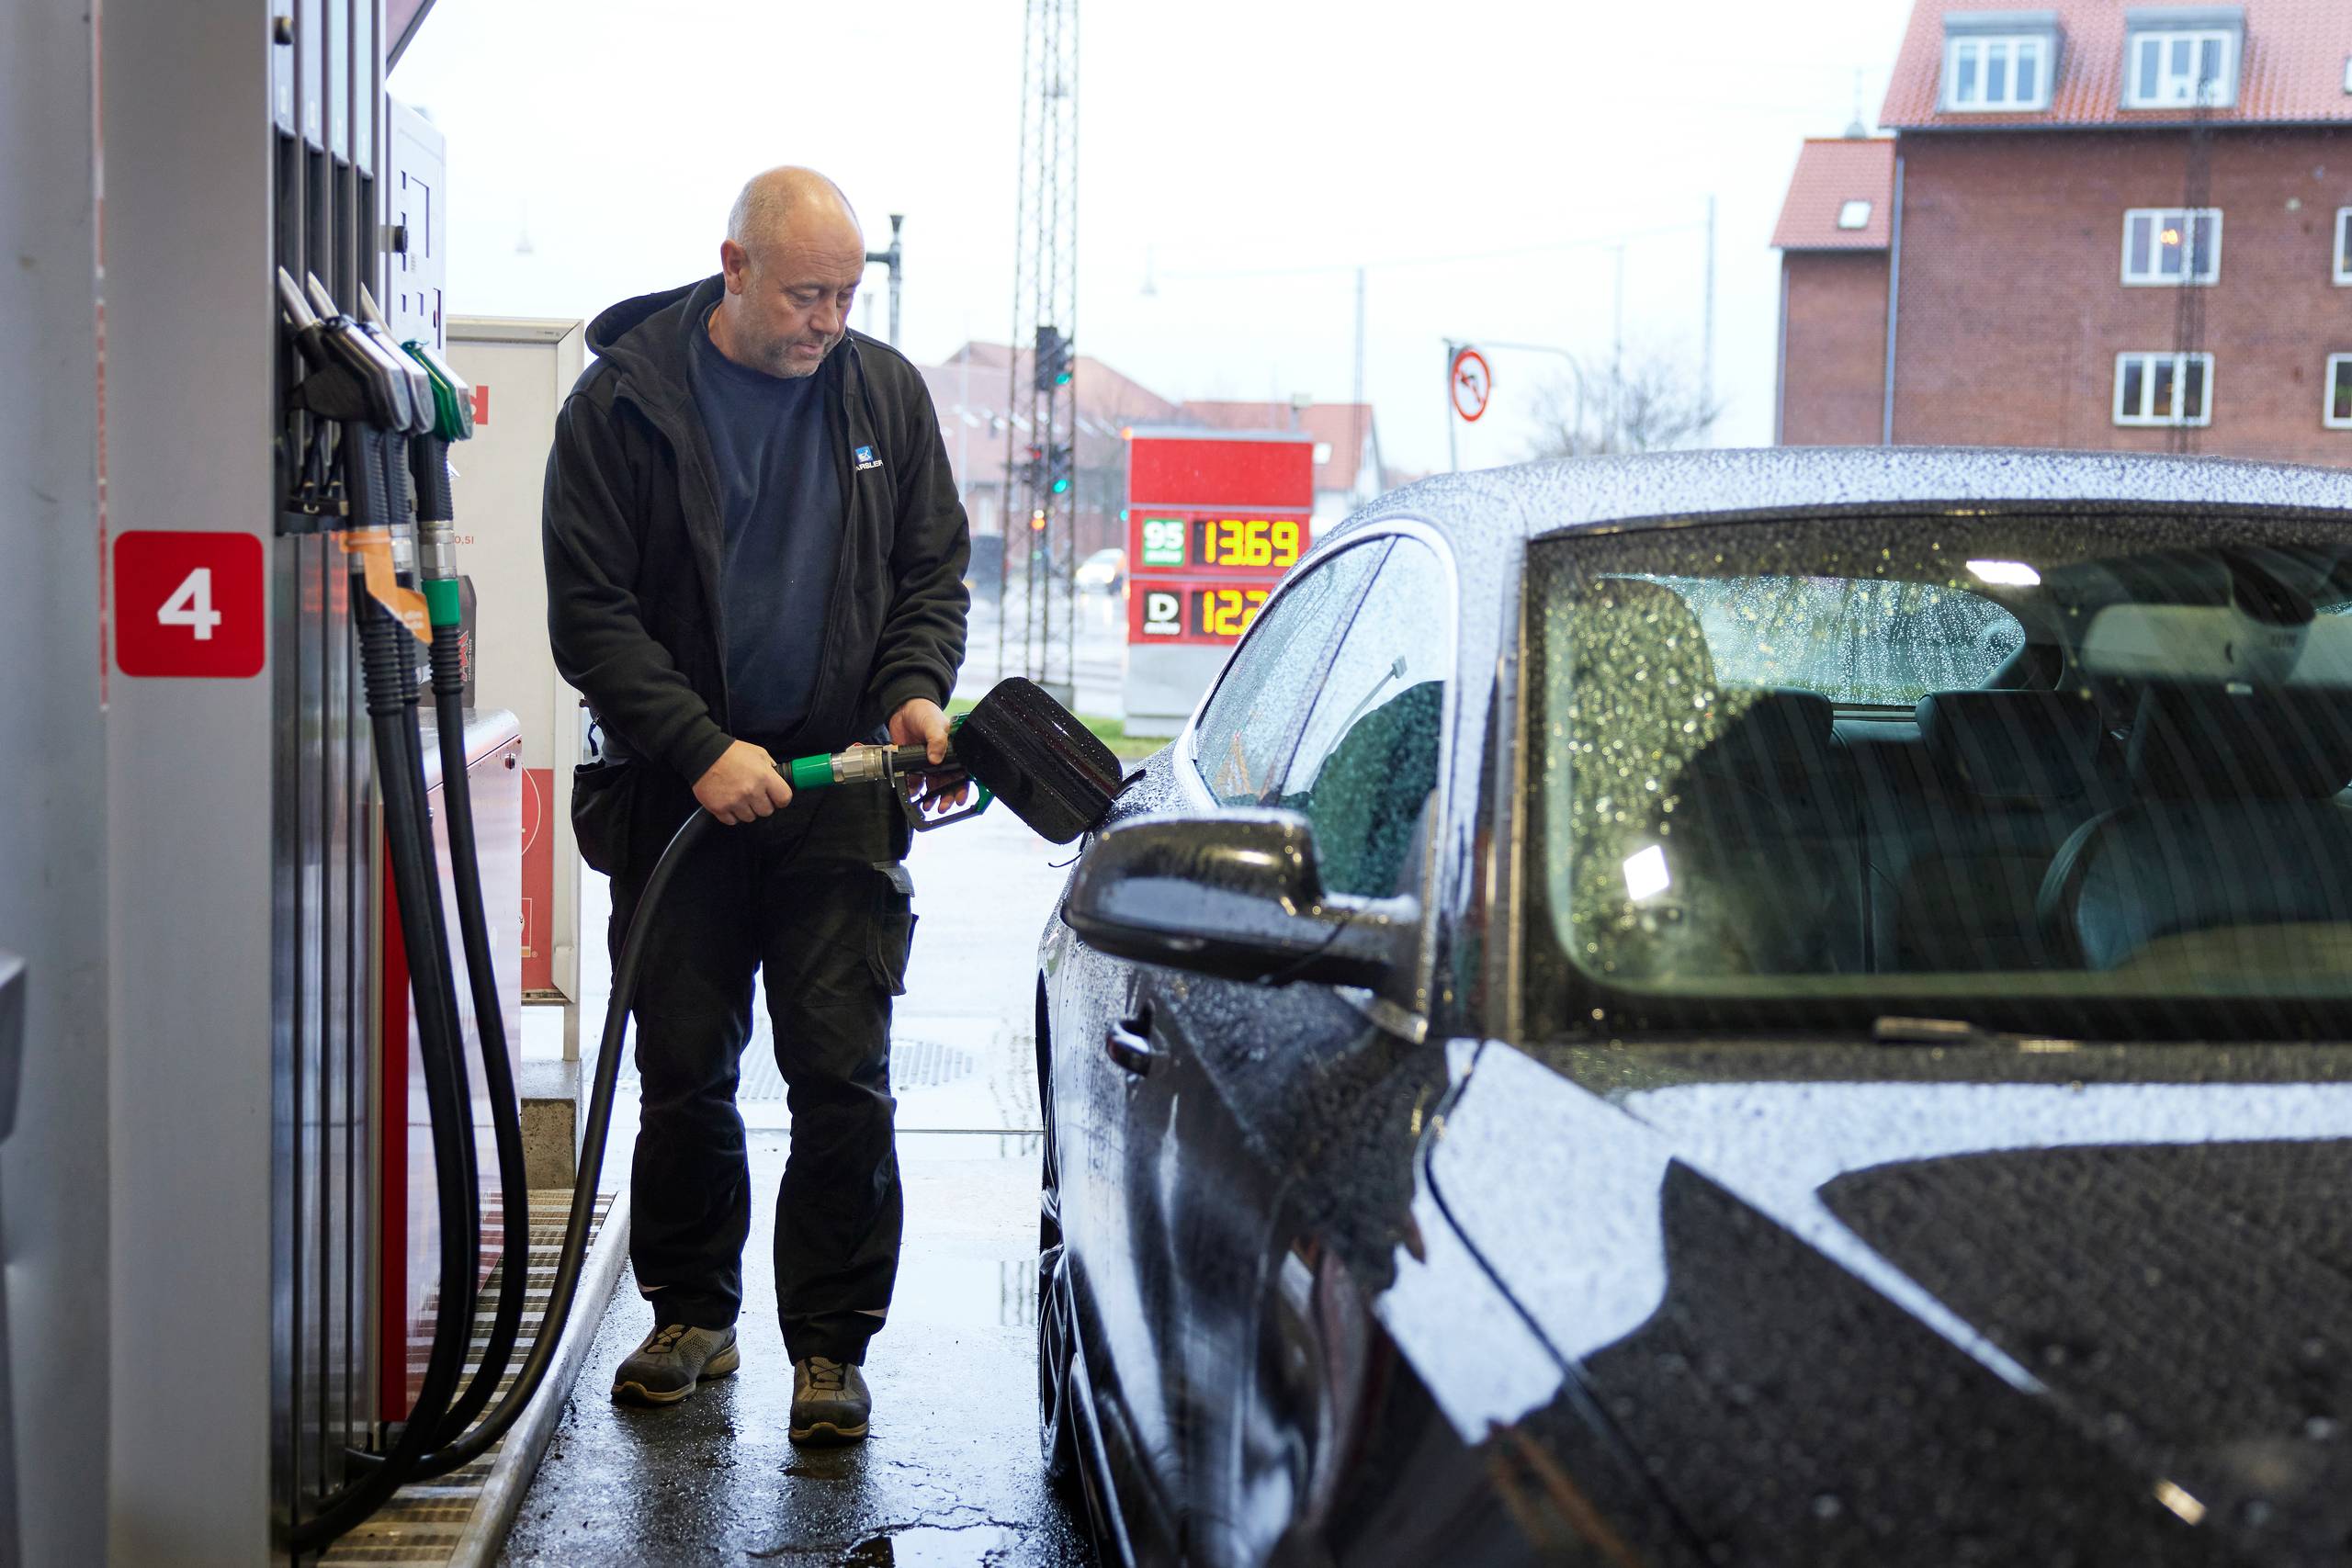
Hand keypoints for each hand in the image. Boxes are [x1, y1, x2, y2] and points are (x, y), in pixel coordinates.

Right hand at [694, 739, 793, 824]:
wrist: (703, 754)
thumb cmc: (731, 752)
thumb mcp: (758, 752)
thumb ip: (770, 766)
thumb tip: (777, 778)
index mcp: (764, 776)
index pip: (784, 798)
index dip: (781, 799)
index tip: (775, 797)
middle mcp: (751, 791)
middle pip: (767, 811)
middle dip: (762, 804)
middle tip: (754, 795)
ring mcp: (735, 801)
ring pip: (750, 818)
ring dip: (746, 810)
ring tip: (739, 797)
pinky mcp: (719, 808)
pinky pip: (732, 821)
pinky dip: (731, 814)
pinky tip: (729, 802)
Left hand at [889, 697, 969, 816]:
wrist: (902, 709)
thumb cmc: (925, 712)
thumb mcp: (935, 723)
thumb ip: (937, 740)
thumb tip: (935, 759)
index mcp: (955, 751)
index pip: (963, 773)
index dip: (963, 787)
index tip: (960, 800)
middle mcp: (944, 760)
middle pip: (949, 784)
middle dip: (947, 797)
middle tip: (942, 807)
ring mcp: (929, 763)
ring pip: (934, 786)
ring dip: (932, 798)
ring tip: (927, 806)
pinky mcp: (914, 765)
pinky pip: (916, 782)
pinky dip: (914, 790)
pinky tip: (913, 795)